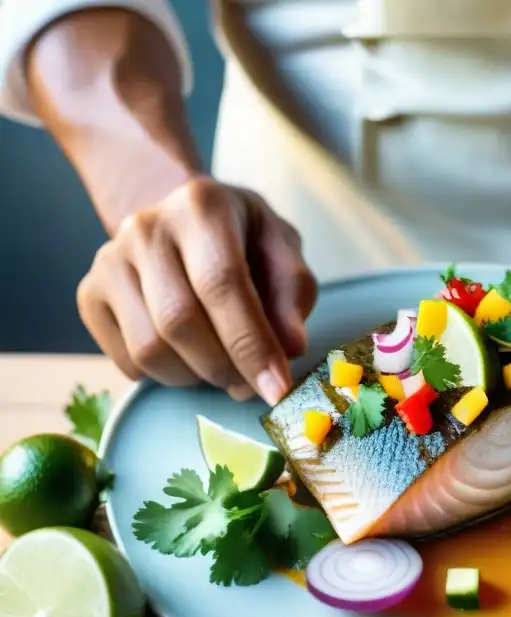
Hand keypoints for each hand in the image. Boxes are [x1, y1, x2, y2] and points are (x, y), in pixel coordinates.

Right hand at [77, 177, 316, 403]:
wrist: (183, 220)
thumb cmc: (243, 238)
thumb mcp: (282, 249)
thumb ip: (292, 292)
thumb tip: (290, 347)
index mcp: (202, 207)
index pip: (222, 282)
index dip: (251, 343)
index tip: (277, 388)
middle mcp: (146, 228)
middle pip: (179, 321)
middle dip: (225, 368)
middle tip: (253, 384)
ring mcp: (109, 261)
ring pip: (149, 348)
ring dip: (195, 377)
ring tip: (223, 369)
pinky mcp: (90, 295)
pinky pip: (128, 361)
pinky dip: (166, 377)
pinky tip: (190, 359)